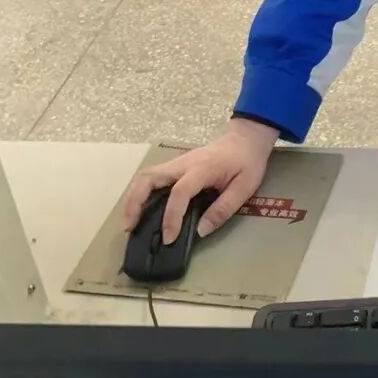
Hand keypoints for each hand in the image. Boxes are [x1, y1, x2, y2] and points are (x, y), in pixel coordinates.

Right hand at [122, 118, 279, 243]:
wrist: (246, 138)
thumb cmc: (247, 162)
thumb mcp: (245, 187)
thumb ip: (223, 209)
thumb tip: (201, 231)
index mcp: (202, 168)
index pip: (179, 193)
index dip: (171, 217)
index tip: (168, 238)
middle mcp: (183, 163)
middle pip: (149, 177)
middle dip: (134, 203)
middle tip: (130, 227)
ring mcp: (177, 162)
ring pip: (146, 176)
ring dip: (133, 198)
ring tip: (130, 222)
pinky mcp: (175, 165)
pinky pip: (152, 178)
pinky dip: (141, 193)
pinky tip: (141, 210)